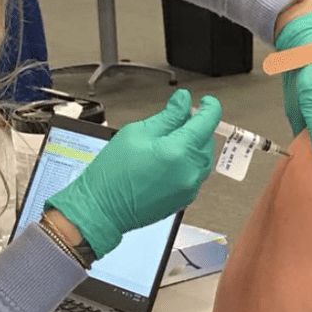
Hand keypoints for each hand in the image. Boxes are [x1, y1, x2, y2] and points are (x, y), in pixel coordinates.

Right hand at [46, 89, 220, 256]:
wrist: (101, 209)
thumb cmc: (112, 174)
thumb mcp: (137, 133)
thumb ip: (167, 116)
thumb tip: (183, 101)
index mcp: (178, 151)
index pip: (207, 121)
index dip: (209, 107)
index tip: (205, 102)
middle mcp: (189, 171)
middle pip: (207, 139)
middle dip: (198, 126)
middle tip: (180, 118)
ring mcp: (189, 187)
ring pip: (204, 157)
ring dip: (195, 144)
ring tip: (171, 139)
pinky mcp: (185, 198)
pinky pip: (196, 173)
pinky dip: (189, 162)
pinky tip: (170, 159)